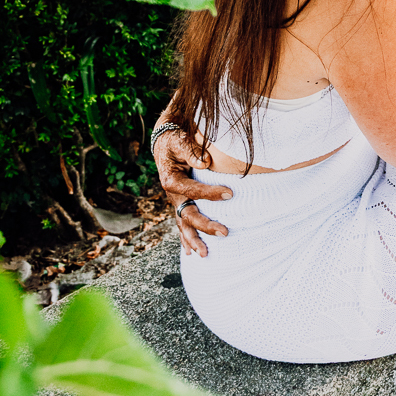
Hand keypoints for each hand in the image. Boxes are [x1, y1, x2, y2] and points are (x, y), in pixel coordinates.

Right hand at [154, 126, 230, 257]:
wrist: (165, 141)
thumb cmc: (176, 140)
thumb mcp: (181, 140)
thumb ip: (192, 151)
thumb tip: (206, 162)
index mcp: (171, 180)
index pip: (193, 191)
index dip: (211, 194)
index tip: (230, 193)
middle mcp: (172, 195)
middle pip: (188, 215)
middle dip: (205, 226)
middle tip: (225, 233)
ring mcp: (176, 202)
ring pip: (183, 225)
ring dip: (193, 240)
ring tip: (205, 255)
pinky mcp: (181, 204)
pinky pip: (182, 223)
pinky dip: (186, 238)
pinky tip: (190, 252)